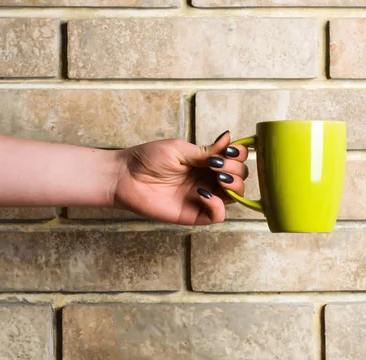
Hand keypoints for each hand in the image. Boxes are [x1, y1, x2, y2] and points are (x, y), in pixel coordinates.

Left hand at [112, 131, 248, 224]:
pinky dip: (217, 205)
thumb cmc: (147, 159)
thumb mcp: (180, 149)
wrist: (125, 176)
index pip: (235, 160)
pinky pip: (217, 215)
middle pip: (239, 178)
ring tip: (218, 177)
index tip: (228, 150)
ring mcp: (203, 197)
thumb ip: (206, 150)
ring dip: (233, 186)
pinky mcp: (193, 214)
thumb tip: (229, 138)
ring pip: (233, 197)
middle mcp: (207, 179)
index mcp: (206, 162)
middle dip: (236, 169)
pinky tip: (203, 194)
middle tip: (218, 164)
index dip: (238, 155)